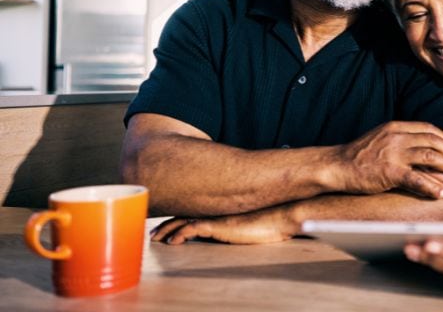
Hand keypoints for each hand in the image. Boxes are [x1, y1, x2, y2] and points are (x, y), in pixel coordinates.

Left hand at [151, 207, 295, 244]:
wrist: (281, 216)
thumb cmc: (271, 219)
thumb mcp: (250, 221)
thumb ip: (238, 222)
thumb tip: (234, 227)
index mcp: (221, 209)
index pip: (193, 211)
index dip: (177, 218)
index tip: (165, 226)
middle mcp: (215, 210)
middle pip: (183, 215)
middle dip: (166, 225)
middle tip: (153, 234)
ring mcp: (216, 216)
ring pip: (183, 221)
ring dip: (167, 230)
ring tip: (156, 239)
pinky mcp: (218, 225)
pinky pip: (192, 229)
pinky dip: (180, 234)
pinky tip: (172, 242)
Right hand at [335, 121, 442, 198]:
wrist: (336, 165)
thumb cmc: (358, 156)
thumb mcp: (380, 139)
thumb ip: (399, 140)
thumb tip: (422, 150)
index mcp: (396, 127)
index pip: (428, 129)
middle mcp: (397, 137)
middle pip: (434, 143)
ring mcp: (394, 153)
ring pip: (431, 158)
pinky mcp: (390, 172)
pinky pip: (418, 179)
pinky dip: (434, 187)